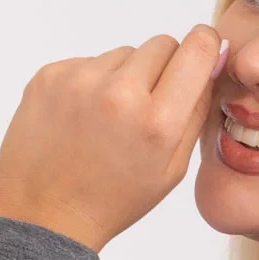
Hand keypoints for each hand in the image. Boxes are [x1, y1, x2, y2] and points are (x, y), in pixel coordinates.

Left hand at [0, 25, 228, 251]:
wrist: (45, 215)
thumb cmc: (113, 199)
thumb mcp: (171, 170)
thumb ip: (196, 112)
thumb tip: (213, 60)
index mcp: (158, 122)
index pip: (197, 49)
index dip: (204, 48)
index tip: (200, 55)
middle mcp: (120, 93)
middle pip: (161, 44)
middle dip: (162, 69)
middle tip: (146, 108)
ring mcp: (80, 80)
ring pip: (123, 53)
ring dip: (123, 78)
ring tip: (107, 122)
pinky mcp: (50, 75)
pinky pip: (87, 61)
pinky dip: (90, 83)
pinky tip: (81, 119)